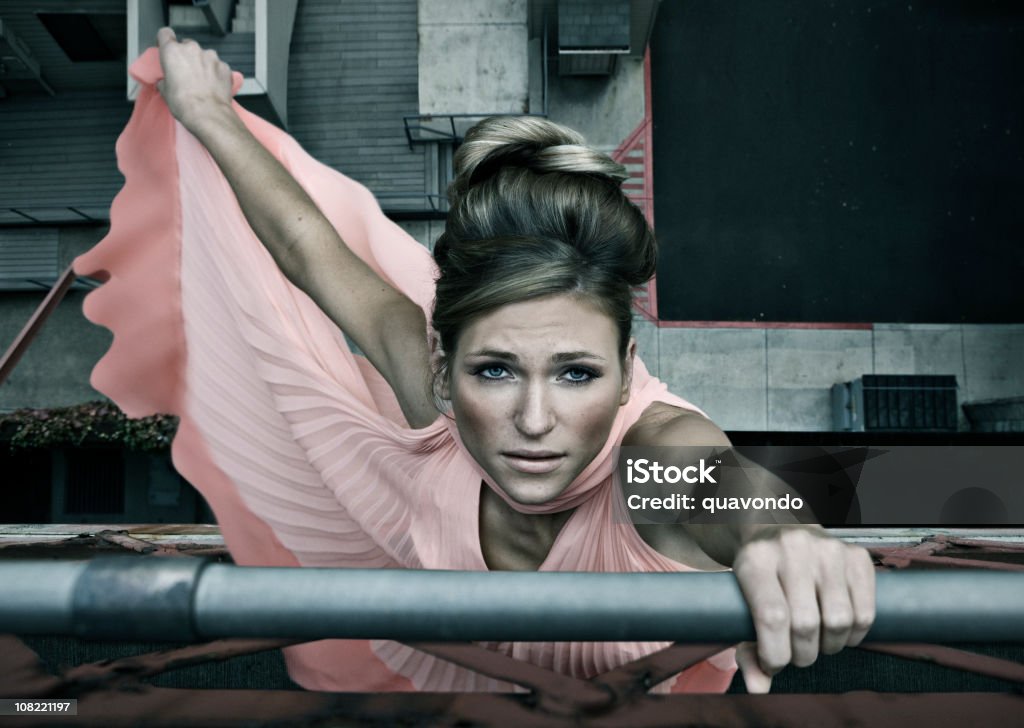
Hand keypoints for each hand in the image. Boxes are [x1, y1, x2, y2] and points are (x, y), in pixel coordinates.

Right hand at [155, 27, 233, 129]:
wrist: (208, 114)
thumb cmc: (184, 103)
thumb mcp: (165, 91)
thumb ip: (165, 79)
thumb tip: (166, 81)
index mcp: (173, 52)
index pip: (165, 33)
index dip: (165, 41)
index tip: (166, 48)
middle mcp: (192, 49)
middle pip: (187, 45)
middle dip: (186, 56)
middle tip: (185, 72)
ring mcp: (211, 57)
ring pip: (204, 55)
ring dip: (202, 64)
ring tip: (202, 82)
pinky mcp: (225, 67)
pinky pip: (218, 66)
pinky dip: (216, 73)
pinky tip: (214, 86)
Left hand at [732, 526, 874, 692]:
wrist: (780, 530)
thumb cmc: (761, 579)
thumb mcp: (742, 604)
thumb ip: (746, 649)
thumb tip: (759, 688)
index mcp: (756, 559)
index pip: (772, 617)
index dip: (776, 654)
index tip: (774, 665)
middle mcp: (792, 548)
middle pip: (806, 623)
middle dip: (803, 654)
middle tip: (798, 655)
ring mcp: (828, 550)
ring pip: (840, 620)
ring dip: (830, 646)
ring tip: (819, 643)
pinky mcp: (857, 555)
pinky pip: (865, 612)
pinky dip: (855, 635)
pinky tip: (840, 632)